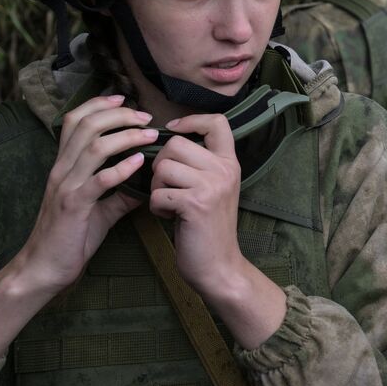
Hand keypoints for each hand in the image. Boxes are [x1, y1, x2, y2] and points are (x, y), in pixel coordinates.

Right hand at [17, 95, 152, 292]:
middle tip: (145, 116)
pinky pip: (98, 180)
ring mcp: (66, 187)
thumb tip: (146, 183)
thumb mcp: (100, 209)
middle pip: (85, 126)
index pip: (74, 121)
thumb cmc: (72, 237)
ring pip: (93, 147)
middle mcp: (62, 170)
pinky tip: (139, 162)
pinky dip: (121, 168)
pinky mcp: (74, 206)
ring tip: (150, 135)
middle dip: (118, 115)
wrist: (46, 268)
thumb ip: (120, 193)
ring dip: (125, 136)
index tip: (125, 99)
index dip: (98, 104)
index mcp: (64, 166)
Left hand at [150, 113, 285, 346]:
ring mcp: (212, 185)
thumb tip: (168, 141)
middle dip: (161, 164)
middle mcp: (225, 169)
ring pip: (163, 167)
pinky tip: (170, 217)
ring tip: (169, 203)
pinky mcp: (195, 203)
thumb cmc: (208, 227)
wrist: (219, 265)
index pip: (217, 122)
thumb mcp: (214, 188)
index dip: (191, 119)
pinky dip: (156, 207)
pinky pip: (158, 193)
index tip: (173, 130)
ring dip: (157, 187)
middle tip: (168, 186)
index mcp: (230, 163)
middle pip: (176, 144)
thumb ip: (200, 165)